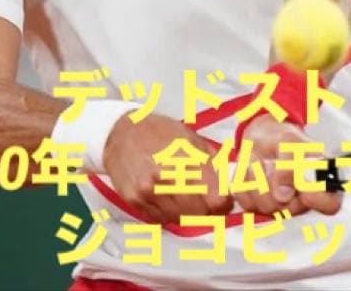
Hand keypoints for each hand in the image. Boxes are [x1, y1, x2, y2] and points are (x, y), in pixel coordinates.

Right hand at [102, 112, 232, 223]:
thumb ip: (212, 162)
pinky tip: (165, 196)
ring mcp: (149, 191)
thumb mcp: (190, 138)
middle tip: (204, 198)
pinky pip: (160, 219)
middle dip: (207, 208)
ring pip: (181, 218)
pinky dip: (167, 212)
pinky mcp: (135, 200)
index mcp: (187, 159)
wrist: (120, 132)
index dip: (224, 202)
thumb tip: (230, 182)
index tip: (223, 199)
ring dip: (187, 212)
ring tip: (182, 194)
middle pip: (200, 213)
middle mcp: (168, 177)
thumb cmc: (158, 131)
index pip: (217, 200)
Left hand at [236, 114, 341, 216]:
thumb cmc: (282, 140)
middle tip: (274, 162)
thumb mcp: (289, 141)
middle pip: (289, 208)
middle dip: (275, 181)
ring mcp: (280, 207)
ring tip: (263, 162)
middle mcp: (303, 201)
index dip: (317, 198)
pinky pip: (244, 199)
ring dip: (258, 177)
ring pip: (263, 204)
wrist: (260, 138)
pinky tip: (252, 170)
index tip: (303, 186)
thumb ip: (290, 162)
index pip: (330, 204)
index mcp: (321, 183)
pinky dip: (244, 180)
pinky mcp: (258, 207)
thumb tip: (284, 194)